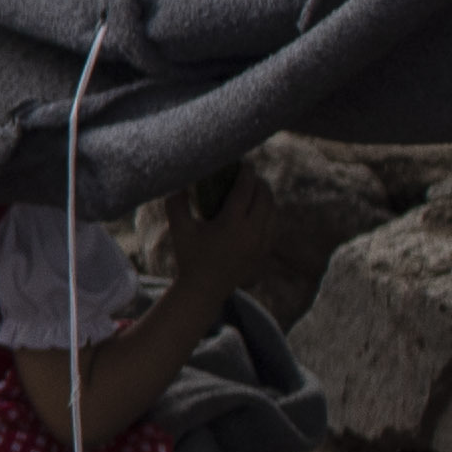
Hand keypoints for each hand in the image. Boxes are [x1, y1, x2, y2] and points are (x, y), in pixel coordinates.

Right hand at [165, 162, 287, 282]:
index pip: (245, 190)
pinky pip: (274, 225)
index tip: (245, 163)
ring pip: (273, 211)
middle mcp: (251, 233)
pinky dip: (270, 213)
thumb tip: (176, 181)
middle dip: (260, 183)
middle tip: (250, 174)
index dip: (247, 174)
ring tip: (258, 189)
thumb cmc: (189, 257)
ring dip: (267, 197)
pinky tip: (262, 209)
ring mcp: (261, 243)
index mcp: (231, 224)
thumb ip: (176, 204)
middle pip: (264, 198)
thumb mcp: (179, 230)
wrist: (205, 289)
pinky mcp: (265, 252)